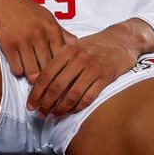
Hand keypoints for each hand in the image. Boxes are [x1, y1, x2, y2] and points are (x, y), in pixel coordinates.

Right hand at [0, 0, 74, 79]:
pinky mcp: (8, 45)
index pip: (63, 58)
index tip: (59, 76)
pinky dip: (18, 70)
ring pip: (32, 72)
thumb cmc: (26, 10)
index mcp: (52, 29)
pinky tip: (19, 64)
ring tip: (31, 72)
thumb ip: (62, 33)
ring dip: (31, 75)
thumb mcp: (47, 18)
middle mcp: (40, 35)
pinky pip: (17, 69)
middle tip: (44, 82)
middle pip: (48, 68)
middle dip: (46, 76)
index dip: (62, 70)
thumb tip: (78, 47)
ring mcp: (24, 40)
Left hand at [26, 18, 153, 117]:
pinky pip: (88, 97)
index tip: (30, 104)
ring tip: (53, 115)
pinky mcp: (106, 77)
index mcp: (68, 50)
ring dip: (60, 108)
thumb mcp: (73, 47)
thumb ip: (56, 61)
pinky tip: (70, 111)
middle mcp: (79, 58)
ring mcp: (93, 68)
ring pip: (72, 94)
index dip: (35, 92)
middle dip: (45, 103)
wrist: (122, 39)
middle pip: (57, 86)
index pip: (46, 74)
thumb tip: (35, 79)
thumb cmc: (95, 45)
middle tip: (39, 113)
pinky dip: (77, 107)